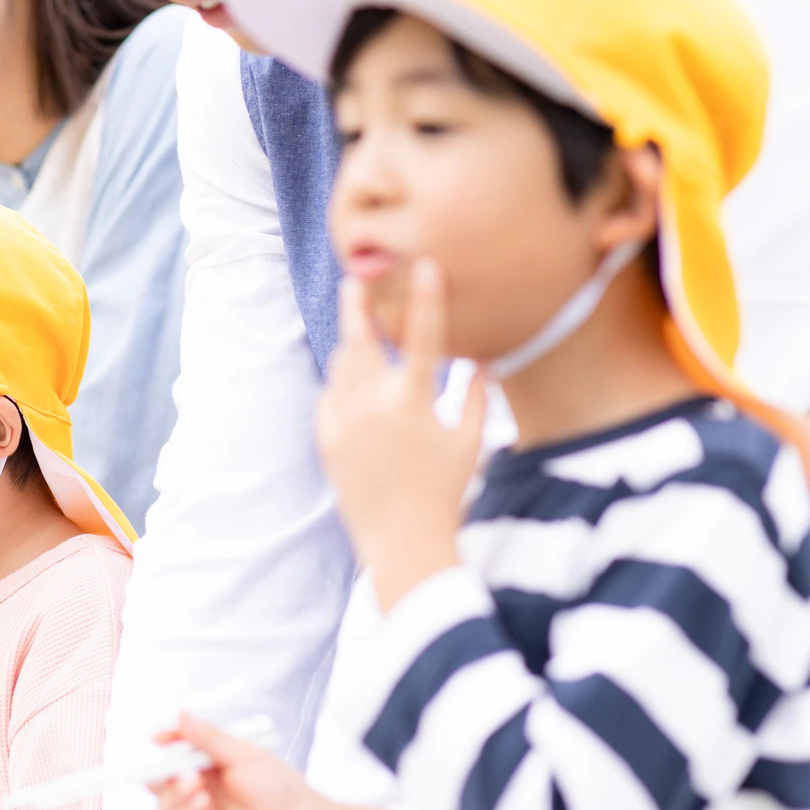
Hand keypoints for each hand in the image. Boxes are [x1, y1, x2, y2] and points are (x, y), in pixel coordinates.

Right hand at [148, 714, 327, 809]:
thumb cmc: (281, 790)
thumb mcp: (243, 755)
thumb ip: (208, 738)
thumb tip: (180, 715)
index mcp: (210, 768)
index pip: (174, 754)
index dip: (164, 745)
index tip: (159, 737)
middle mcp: (201, 793)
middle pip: (162, 782)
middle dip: (160, 772)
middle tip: (171, 766)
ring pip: (167, 805)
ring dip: (176, 793)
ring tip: (194, 784)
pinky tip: (203, 805)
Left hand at [316, 261, 485, 609]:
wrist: (402, 543)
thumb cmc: (446, 494)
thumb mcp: (470, 444)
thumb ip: (476, 397)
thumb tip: (481, 362)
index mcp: (414, 402)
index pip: (423, 337)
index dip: (427, 299)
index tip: (425, 266)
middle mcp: (374, 406)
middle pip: (362, 340)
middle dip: (357, 306)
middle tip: (354, 280)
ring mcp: (346, 422)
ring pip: (343, 367)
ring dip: (353, 348)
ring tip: (361, 334)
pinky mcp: (327, 440)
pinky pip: (329, 398)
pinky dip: (341, 387)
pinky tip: (352, 385)